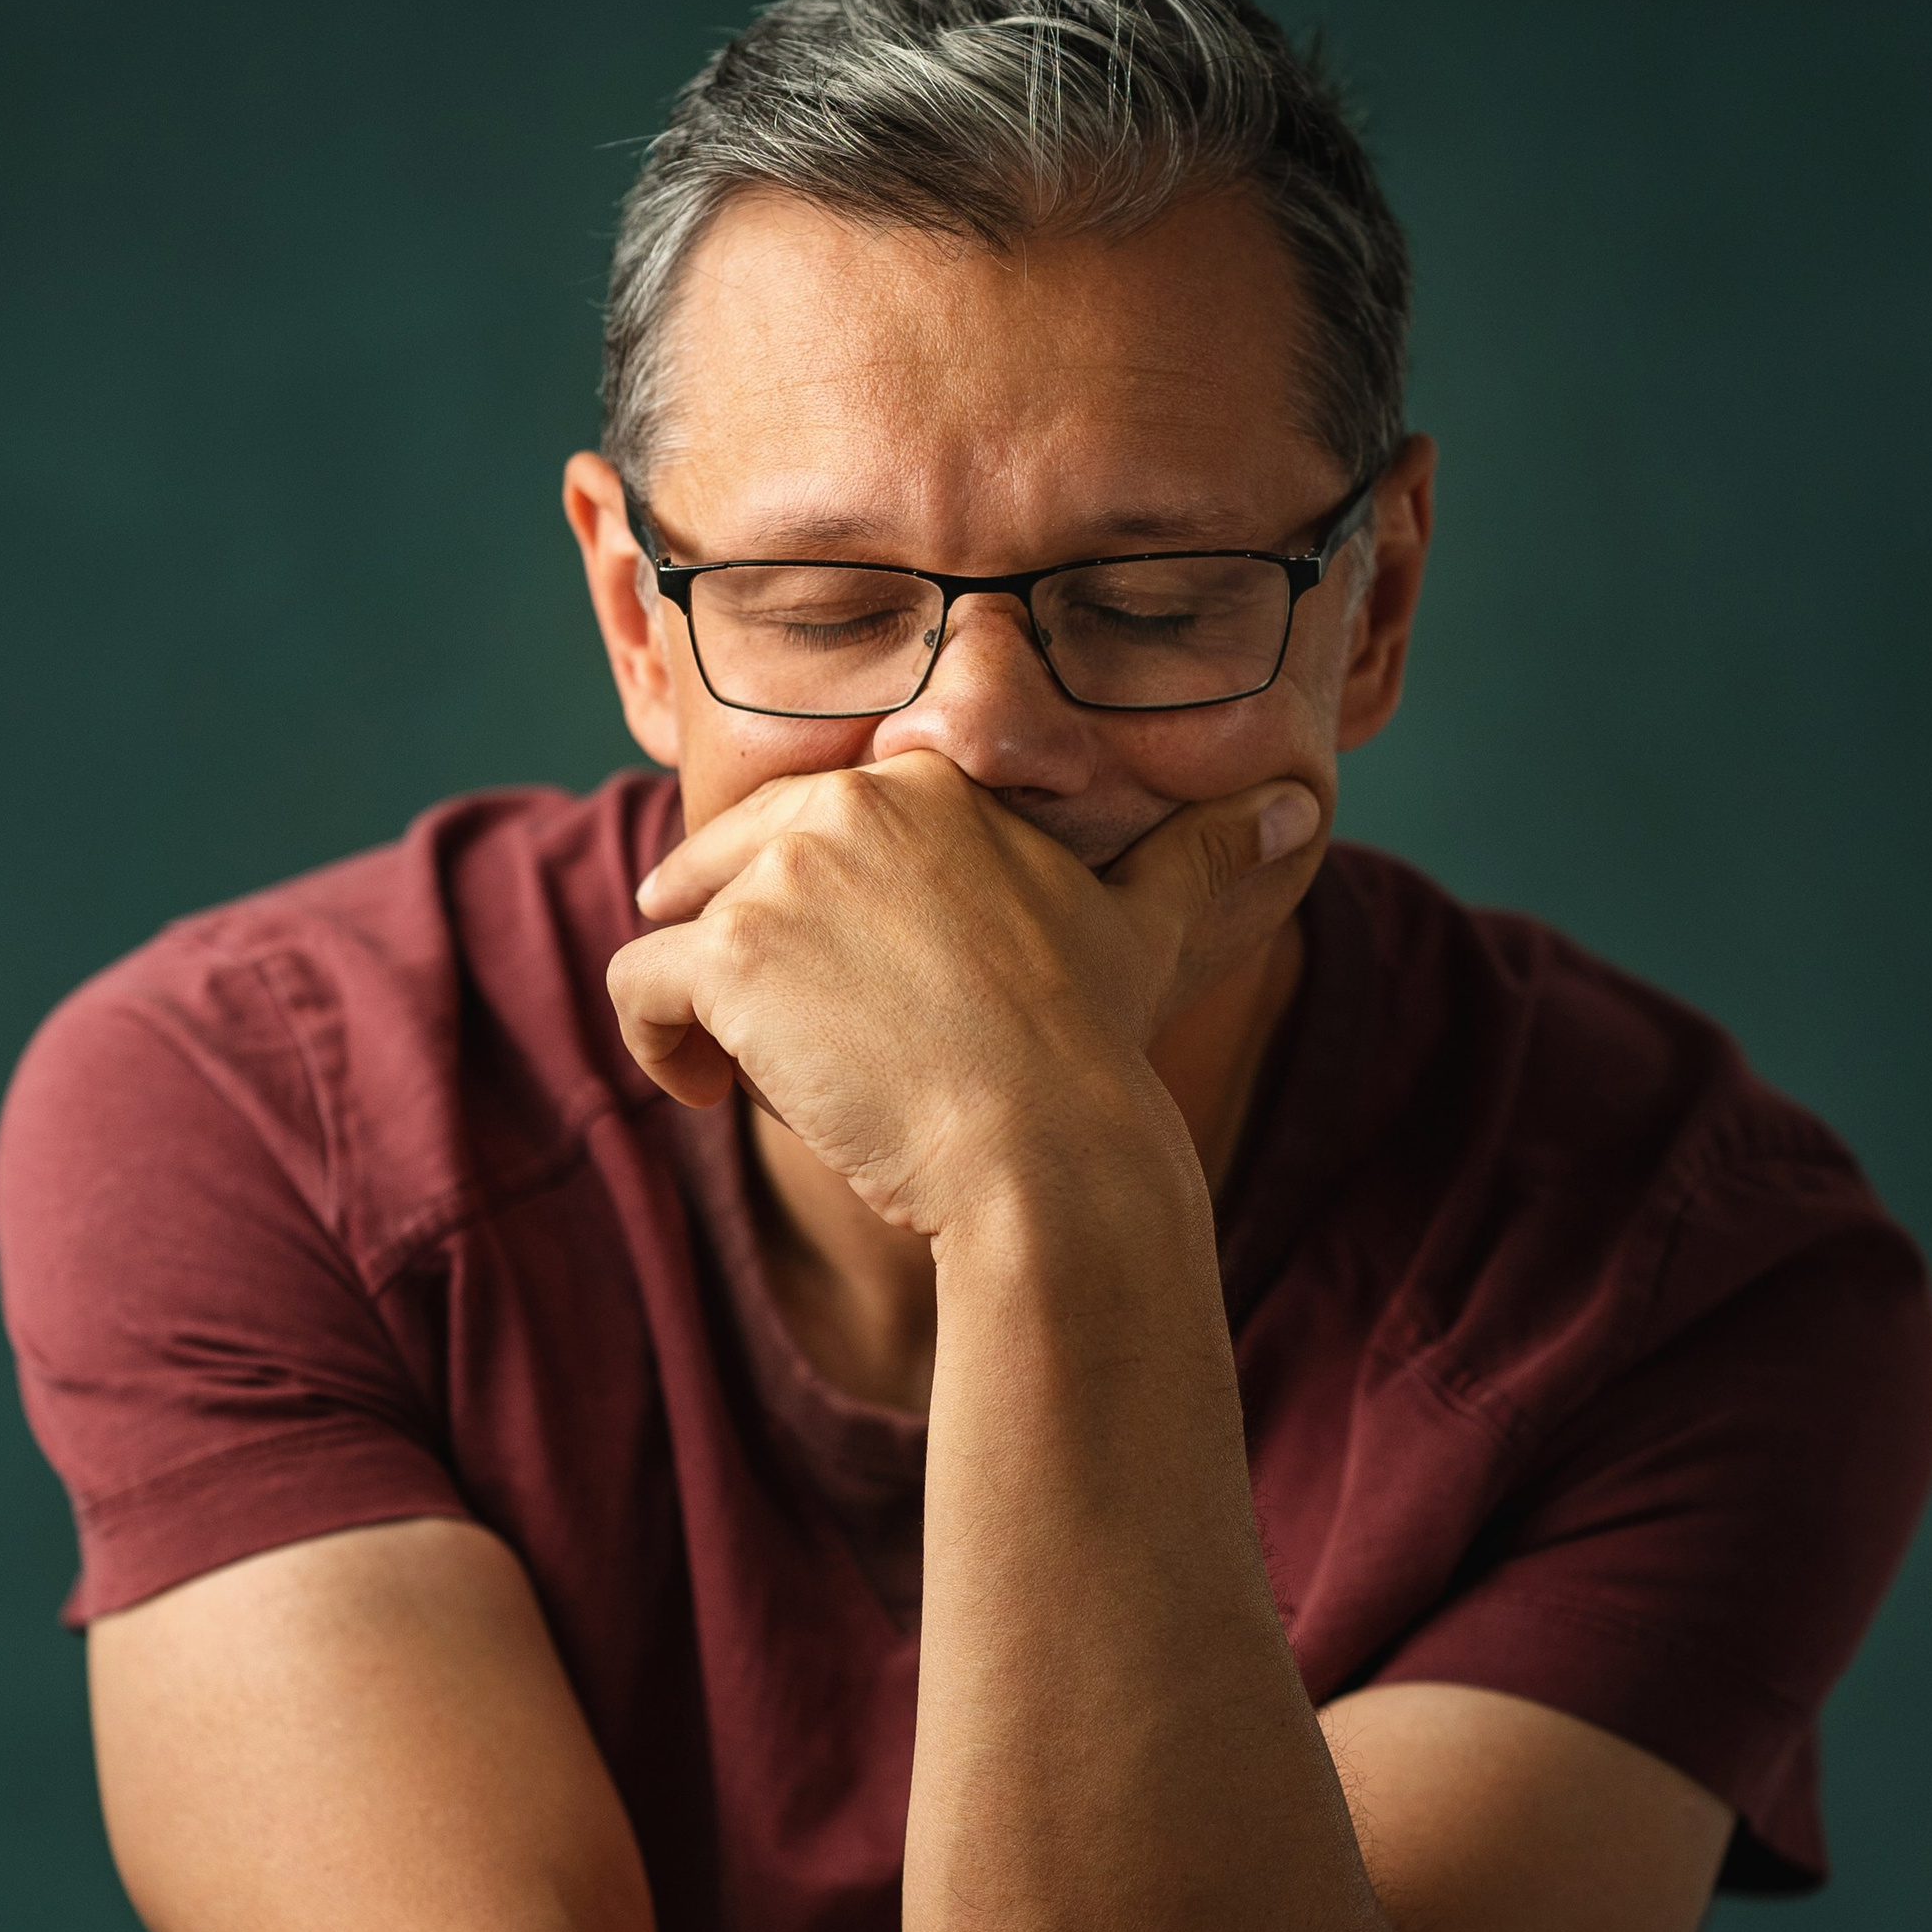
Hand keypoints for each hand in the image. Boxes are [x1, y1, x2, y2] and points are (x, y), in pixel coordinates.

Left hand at [607, 750, 1321, 1236]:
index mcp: (934, 781)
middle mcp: (851, 805)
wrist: (1046, 1150)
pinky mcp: (729, 956)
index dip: (791, 891)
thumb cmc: (1097, 1051)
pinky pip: (636, 985)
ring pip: (672, 926)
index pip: (810, 815)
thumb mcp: (1151, 928)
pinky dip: (650, 1045)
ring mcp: (783, 876)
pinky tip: (701, 1096)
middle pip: (723, 856)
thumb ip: (1201, 856)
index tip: (814, 970)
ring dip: (685, 1003)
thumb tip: (1294, 811)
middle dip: (718, 933)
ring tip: (719, 1075)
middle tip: (741, 1019)